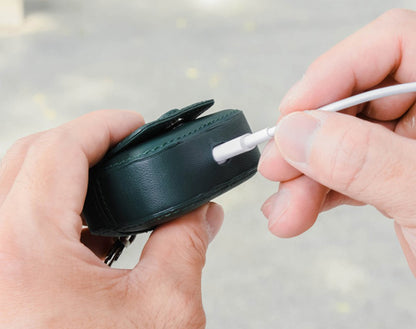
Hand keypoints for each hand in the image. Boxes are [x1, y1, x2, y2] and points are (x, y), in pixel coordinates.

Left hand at [0, 110, 222, 327]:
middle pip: (28, 158)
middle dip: (81, 141)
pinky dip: (53, 209)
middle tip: (123, 143)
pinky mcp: (4, 282)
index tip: (132, 124)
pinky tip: (92, 224)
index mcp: (27, 250)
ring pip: (17, 187)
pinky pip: (16, 222)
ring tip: (111, 177)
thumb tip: (200, 211)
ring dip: (65, 172)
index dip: (103, 125)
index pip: (58, 151)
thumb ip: (186, 244)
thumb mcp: (164, 305)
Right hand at [258, 9, 415, 275]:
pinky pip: (344, 169)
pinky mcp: (392, 174)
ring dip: (304, 175)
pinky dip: (315, 190)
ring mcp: (409, 144)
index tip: (292, 113)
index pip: (392, 44)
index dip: (334, 73)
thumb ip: (364, 160)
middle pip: (354, 97)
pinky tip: (297, 210)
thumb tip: (298, 132)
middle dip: (308, 139)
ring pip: (339, 138)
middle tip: (279, 167)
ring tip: (286, 209)